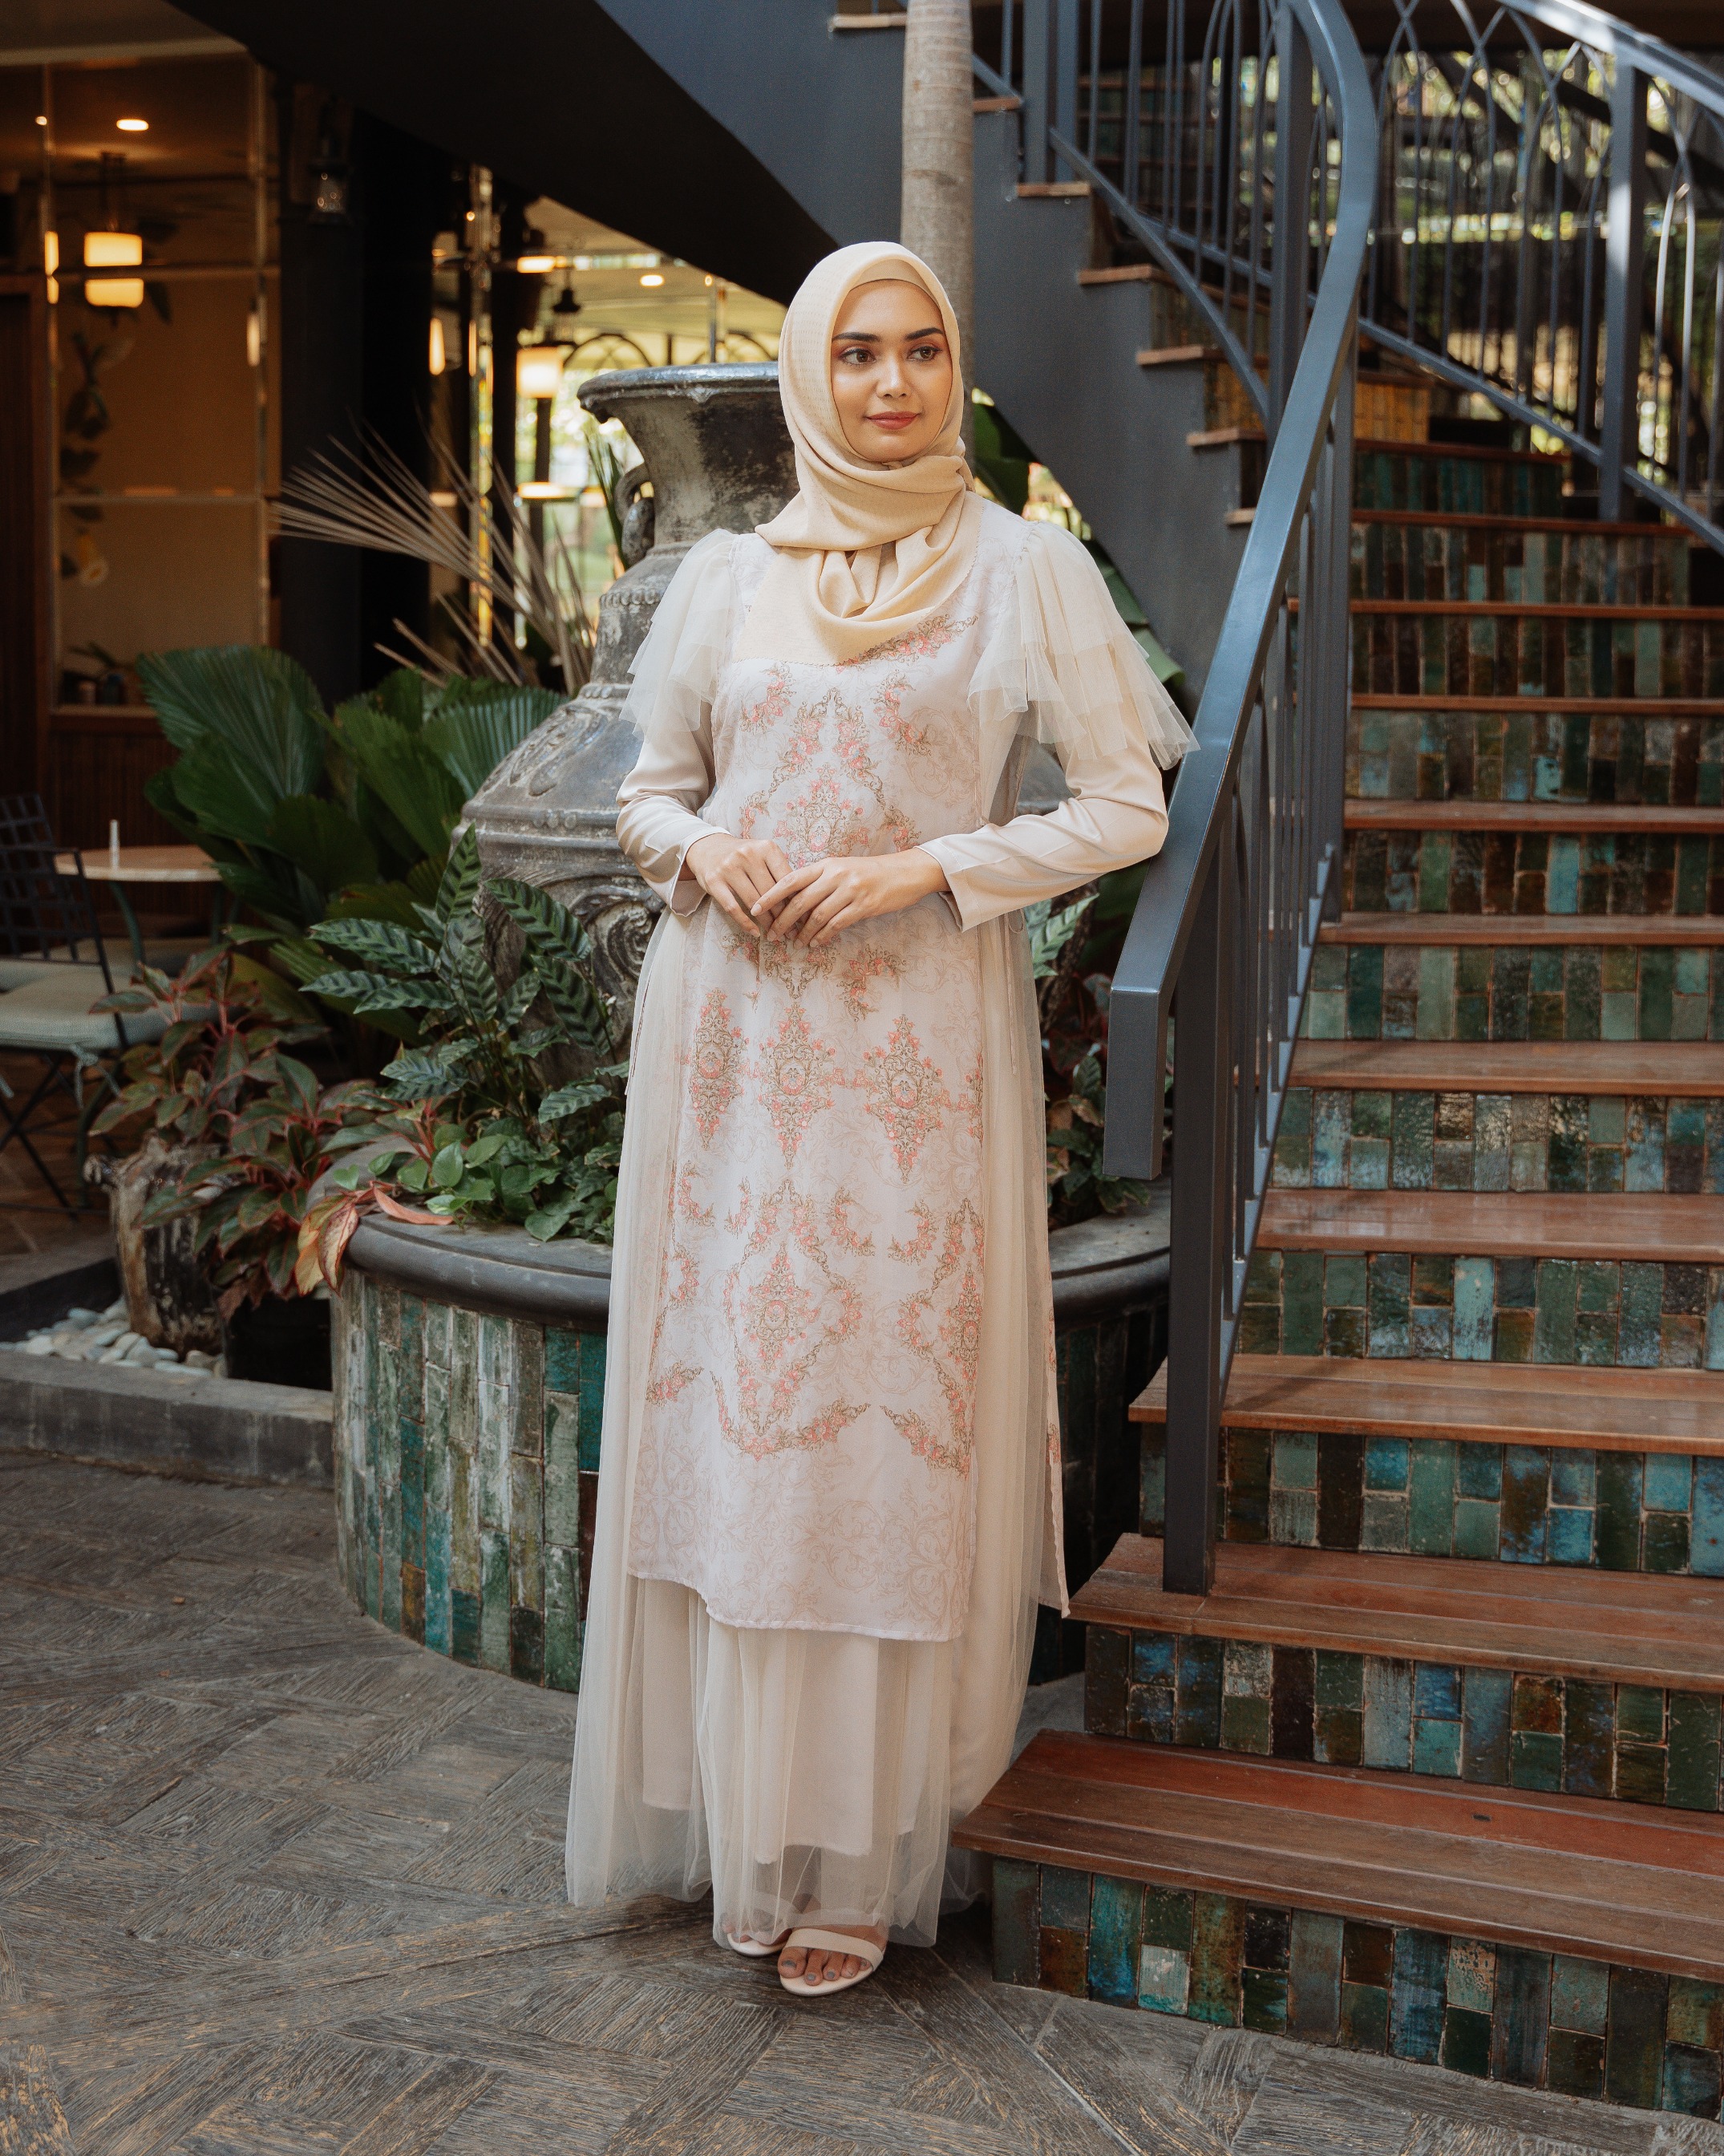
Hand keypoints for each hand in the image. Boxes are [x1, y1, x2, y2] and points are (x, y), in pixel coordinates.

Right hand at [682, 831, 791, 936]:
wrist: (708, 847)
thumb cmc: (743, 856)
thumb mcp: (764, 855)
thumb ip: (780, 872)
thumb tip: (802, 900)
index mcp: (766, 848)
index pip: (786, 878)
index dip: (795, 899)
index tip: (802, 916)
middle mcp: (747, 855)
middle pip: (770, 892)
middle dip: (782, 915)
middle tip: (791, 931)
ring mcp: (729, 867)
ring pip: (753, 902)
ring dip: (766, 922)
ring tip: (774, 933)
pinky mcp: (713, 881)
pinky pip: (732, 907)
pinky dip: (745, 923)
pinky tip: (754, 932)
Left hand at [754, 849, 949, 947]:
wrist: (905, 871)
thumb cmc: (871, 872)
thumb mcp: (842, 867)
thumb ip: (820, 880)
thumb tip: (795, 900)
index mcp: (826, 863)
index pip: (791, 879)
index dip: (771, 895)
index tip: (755, 909)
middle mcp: (836, 874)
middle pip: (800, 900)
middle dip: (782, 920)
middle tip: (772, 935)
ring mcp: (850, 890)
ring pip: (817, 915)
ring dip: (803, 933)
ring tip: (795, 944)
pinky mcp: (864, 905)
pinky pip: (837, 924)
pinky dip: (823, 936)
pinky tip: (816, 944)